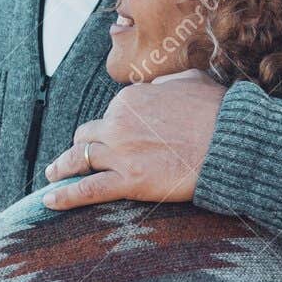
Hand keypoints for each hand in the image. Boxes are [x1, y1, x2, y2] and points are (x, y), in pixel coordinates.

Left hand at [43, 69, 227, 208]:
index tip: (111, 137)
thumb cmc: (218, 112)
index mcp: (130, 99)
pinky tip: (50, 201)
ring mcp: (120, 153)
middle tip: (71, 156)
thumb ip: (166, 83)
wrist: (231, 143)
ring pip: (78, 159)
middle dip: (79, 145)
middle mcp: (118, 122)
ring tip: (53, 175)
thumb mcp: (190, 80)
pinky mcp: (128, 181)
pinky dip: (65, 196)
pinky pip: (86, 190)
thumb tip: (158, 87)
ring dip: (62, 167)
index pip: (109, 114)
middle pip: (87, 135)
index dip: (109, 127)